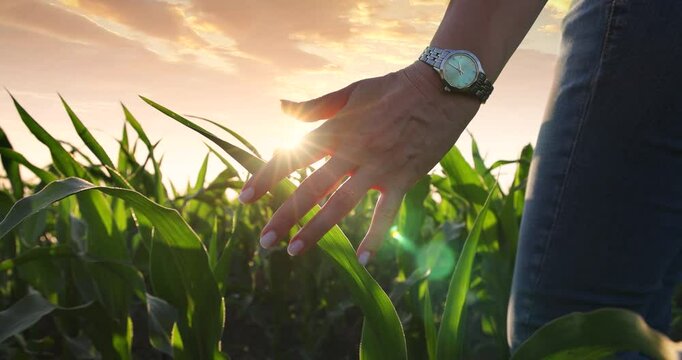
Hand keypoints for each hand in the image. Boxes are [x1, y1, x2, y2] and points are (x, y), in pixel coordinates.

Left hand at [238, 60, 480, 264]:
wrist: (441, 88)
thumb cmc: (393, 88)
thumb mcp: (352, 91)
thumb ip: (315, 105)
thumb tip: (282, 107)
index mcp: (336, 129)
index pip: (293, 156)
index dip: (266, 178)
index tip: (245, 198)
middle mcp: (352, 151)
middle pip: (310, 188)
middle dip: (284, 216)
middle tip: (264, 241)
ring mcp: (378, 168)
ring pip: (340, 204)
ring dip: (316, 230)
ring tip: (294, 251)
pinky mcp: (403, 179)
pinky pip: (386, 214)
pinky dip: (374, 237)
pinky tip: (362, 260)